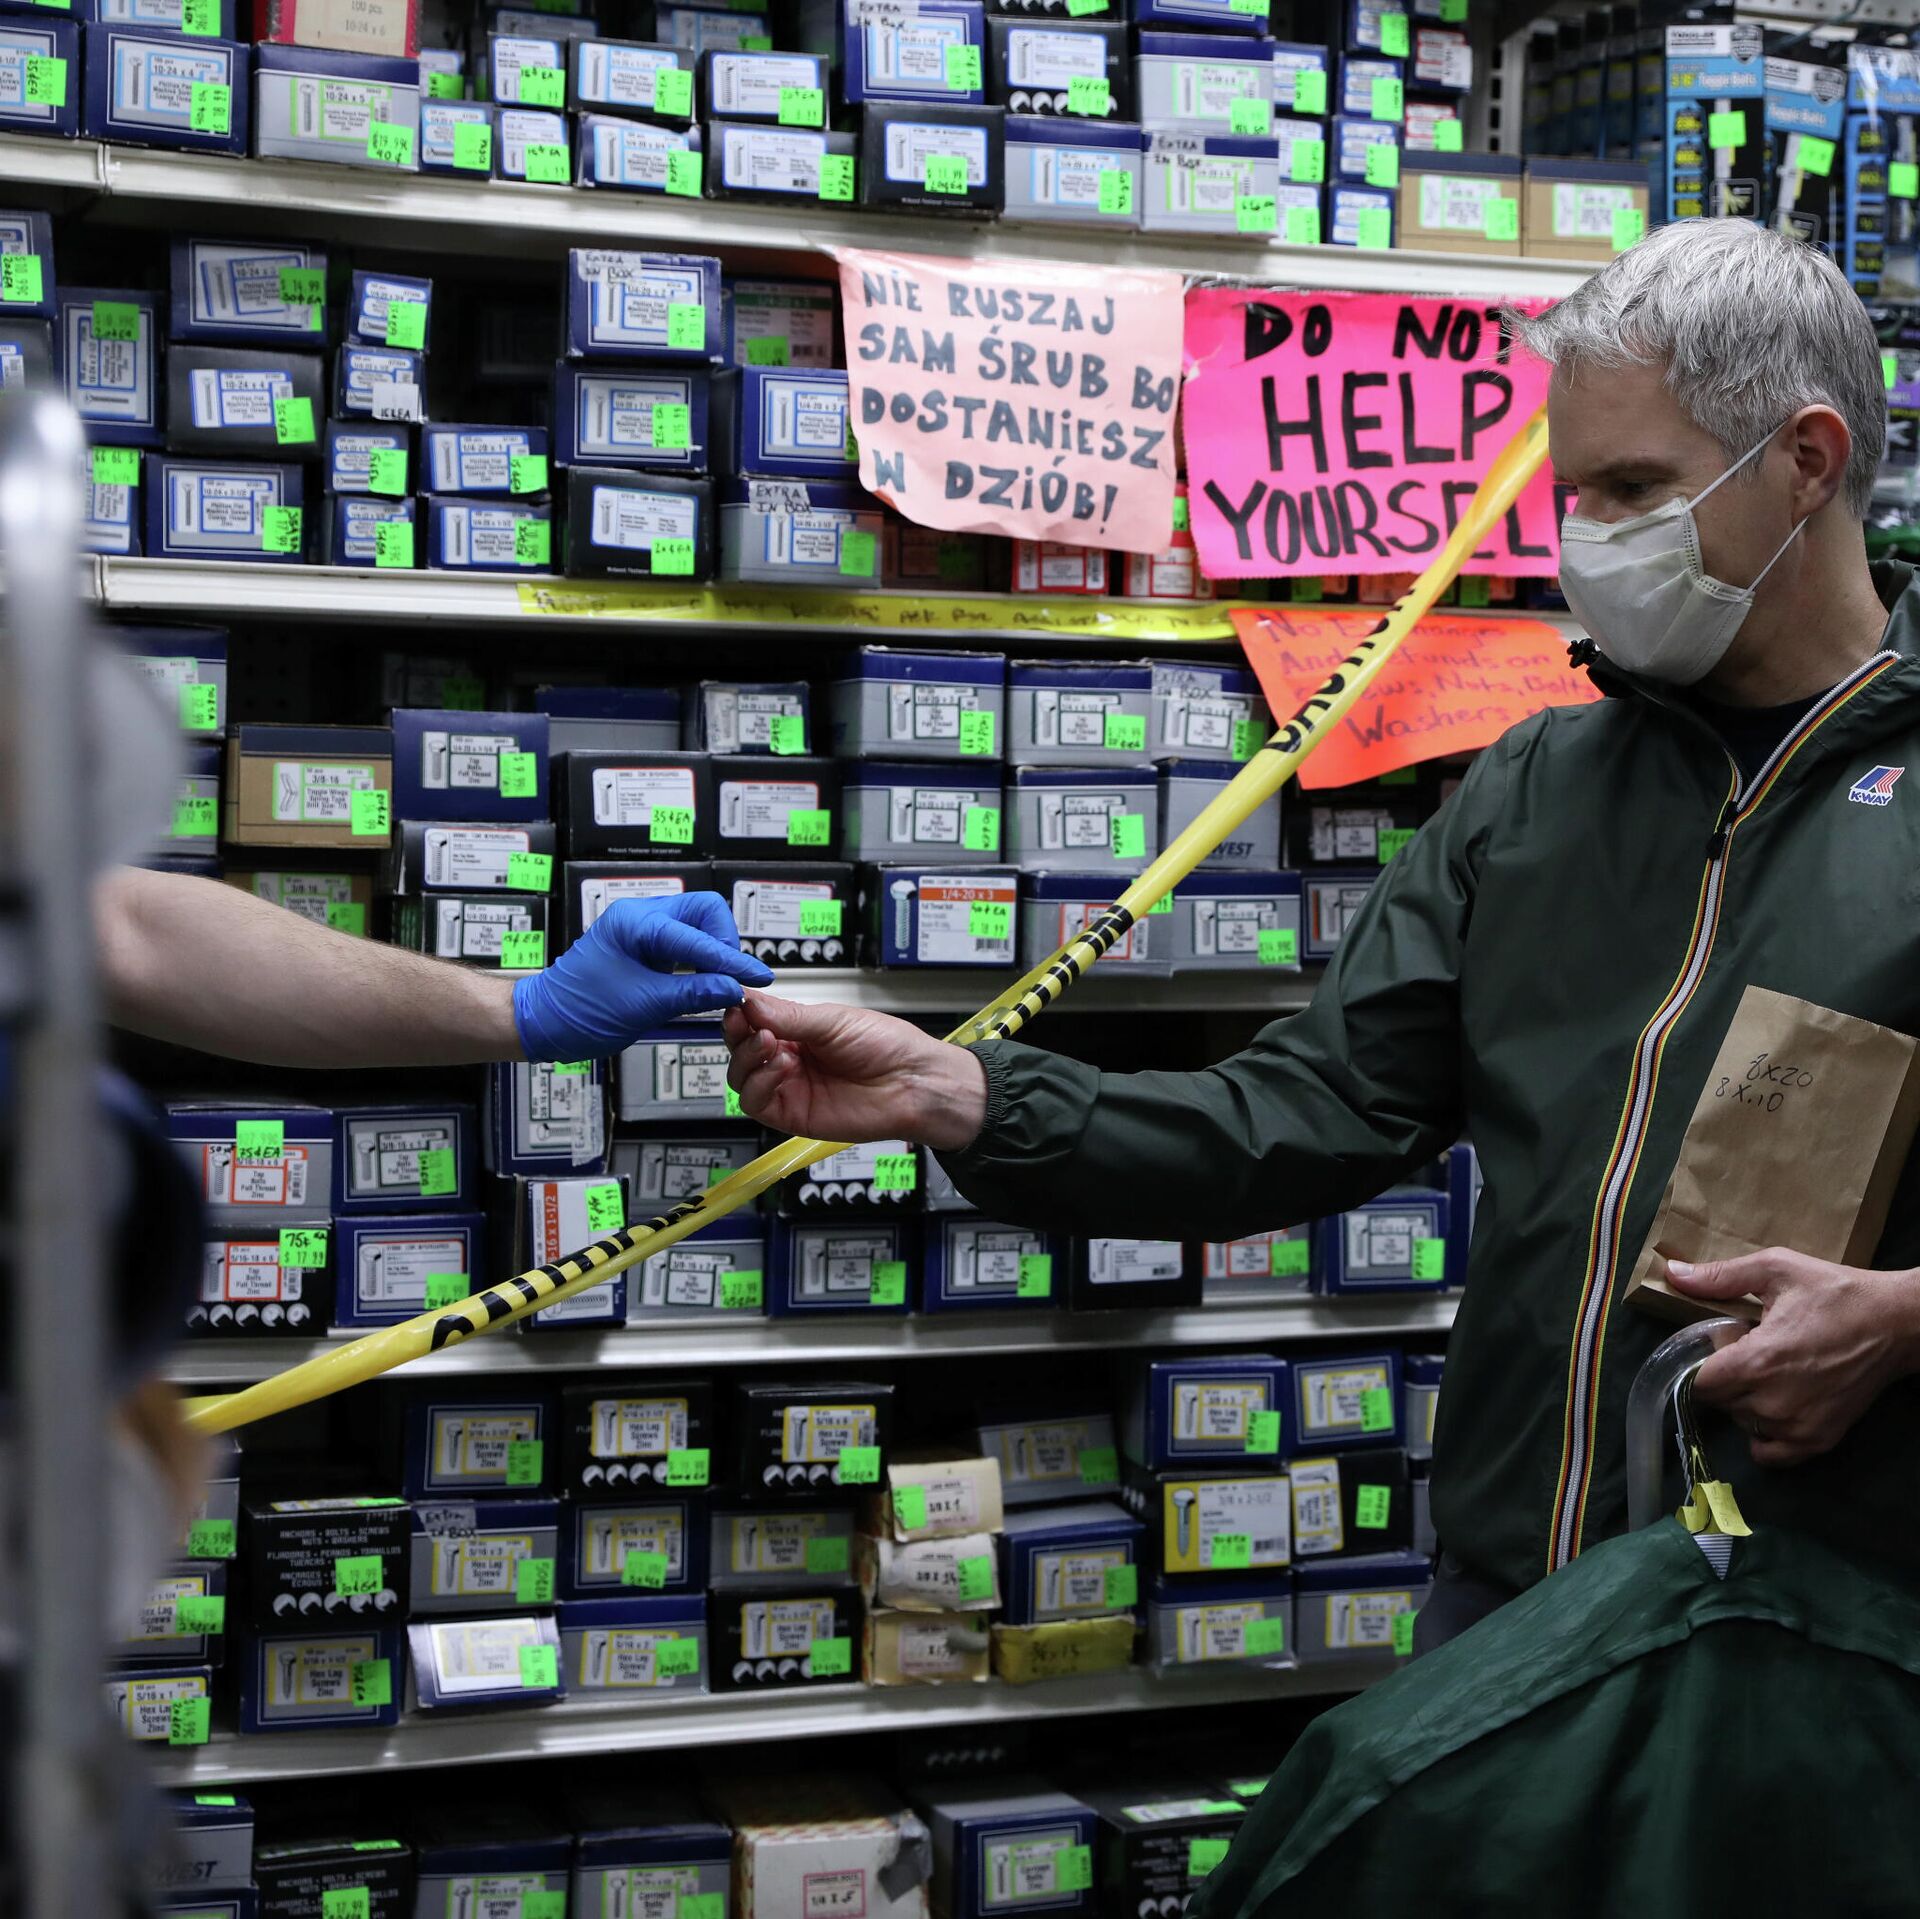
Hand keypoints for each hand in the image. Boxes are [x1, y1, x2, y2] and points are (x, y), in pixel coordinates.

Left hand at [512, 894, 772, 1061]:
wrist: (545, 1021)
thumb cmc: (580, 1010)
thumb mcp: (643, 1006)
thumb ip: (692, 994)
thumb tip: (733, 988)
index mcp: (637, 923)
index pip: (698, 936)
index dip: (731, 960)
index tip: (757, 977)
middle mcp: (641, 917)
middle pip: (705, 911)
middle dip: (723, 943)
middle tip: (729, 979)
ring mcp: (643, 931)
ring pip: (698, 926)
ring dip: (713, 952)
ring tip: (718, 986)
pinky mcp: (644, 948)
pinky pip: (684, 944)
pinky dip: (700, 961)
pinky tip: (702, 985)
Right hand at [722, 991, 987, 1149]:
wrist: (913, 1083)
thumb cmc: (887, 1047)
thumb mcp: (833, 1020)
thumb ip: (788, 1016)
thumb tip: (749, 1001)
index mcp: (799, 1031)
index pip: (753, 1021)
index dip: (740, 1013)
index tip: (737, 1003)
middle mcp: (789, 1058)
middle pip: (740, 1049)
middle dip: (739, 1034)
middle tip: (751, 1024)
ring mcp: (789, 1088)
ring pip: (741, 1077)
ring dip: (748, 1058)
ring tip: (772, 1045)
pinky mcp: (791, 1115)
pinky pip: (756, 1103)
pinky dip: (760, 1083)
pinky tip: (782, 1068)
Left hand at [1666, 1250, 1919, 1466]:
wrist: (1898, 1323)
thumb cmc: (1836, 1293)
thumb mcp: (1776, 1270)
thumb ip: (1720, 1277)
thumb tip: (1672, 1273)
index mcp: (1757, 1362)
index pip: (1698, 1383)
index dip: (1702, 1363)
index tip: (1722, 1345)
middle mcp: (1773, 1403)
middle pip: (1719, 1402)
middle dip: (1726, 1378)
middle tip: (1753, 1351)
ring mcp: (1797, 1427)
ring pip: (1743, 1423)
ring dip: (1746, 1402)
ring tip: (1773, 1372)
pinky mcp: (1819, 1441)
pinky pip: (1770, 1452)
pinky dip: (1765, 1434)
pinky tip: (1777, 1404)